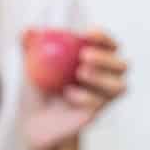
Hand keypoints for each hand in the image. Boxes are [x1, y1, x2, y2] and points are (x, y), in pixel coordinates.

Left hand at [23, 28, 126, 149]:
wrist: (33, 119)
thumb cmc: (36, 85)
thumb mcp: (29, 63)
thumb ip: (29, 45)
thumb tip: (27, 30)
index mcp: (95, 58)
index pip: (108, 44)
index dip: (103, 37)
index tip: (87, 33)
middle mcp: (105, 77)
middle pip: (122, 65)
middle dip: (107, 58)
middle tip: (84, 55)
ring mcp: (103, 97)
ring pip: (119, 86)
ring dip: (102, 78)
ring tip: (80, 73)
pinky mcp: (97, 113)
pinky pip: (99, 104)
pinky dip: (85, 96)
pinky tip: (69, 93)